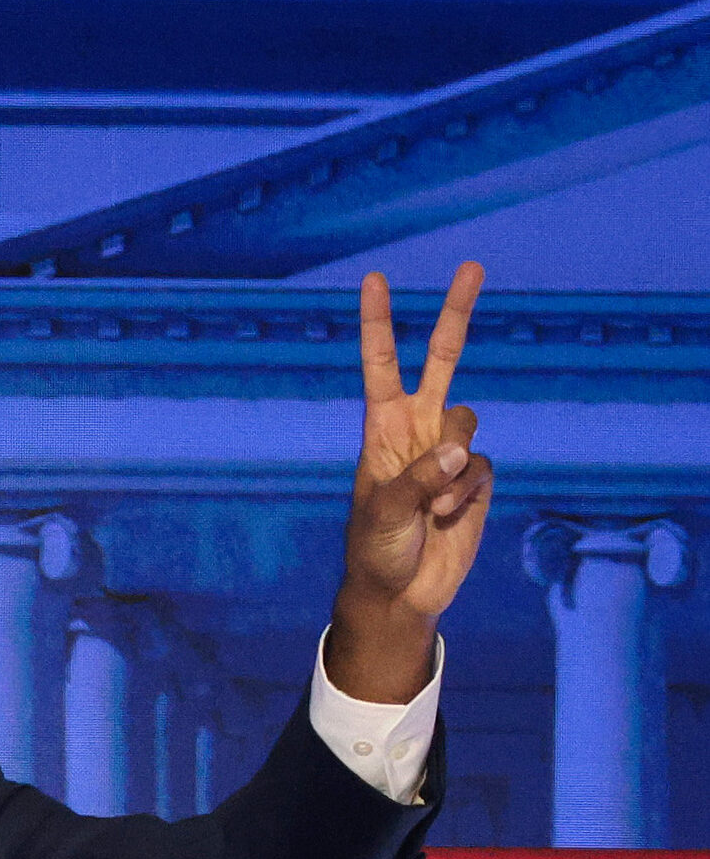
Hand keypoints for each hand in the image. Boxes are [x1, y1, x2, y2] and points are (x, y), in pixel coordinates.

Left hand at [326, 261, 492, 702]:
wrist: (400, 592)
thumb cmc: (375, 550)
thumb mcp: (383, 513)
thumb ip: (419, 480)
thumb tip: (459, 453)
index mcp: (381, 428)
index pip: (381, 365)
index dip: (379, 324)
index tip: (375, 280)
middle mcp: (417, 430)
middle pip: (443, 360)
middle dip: (456, 314)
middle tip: (472, 266)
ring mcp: (449, 452)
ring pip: (470, 423)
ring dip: (455, 465)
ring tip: (433, 507)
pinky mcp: (475, 478)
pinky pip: (484, 468)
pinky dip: (469, 493)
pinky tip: (449, 518)